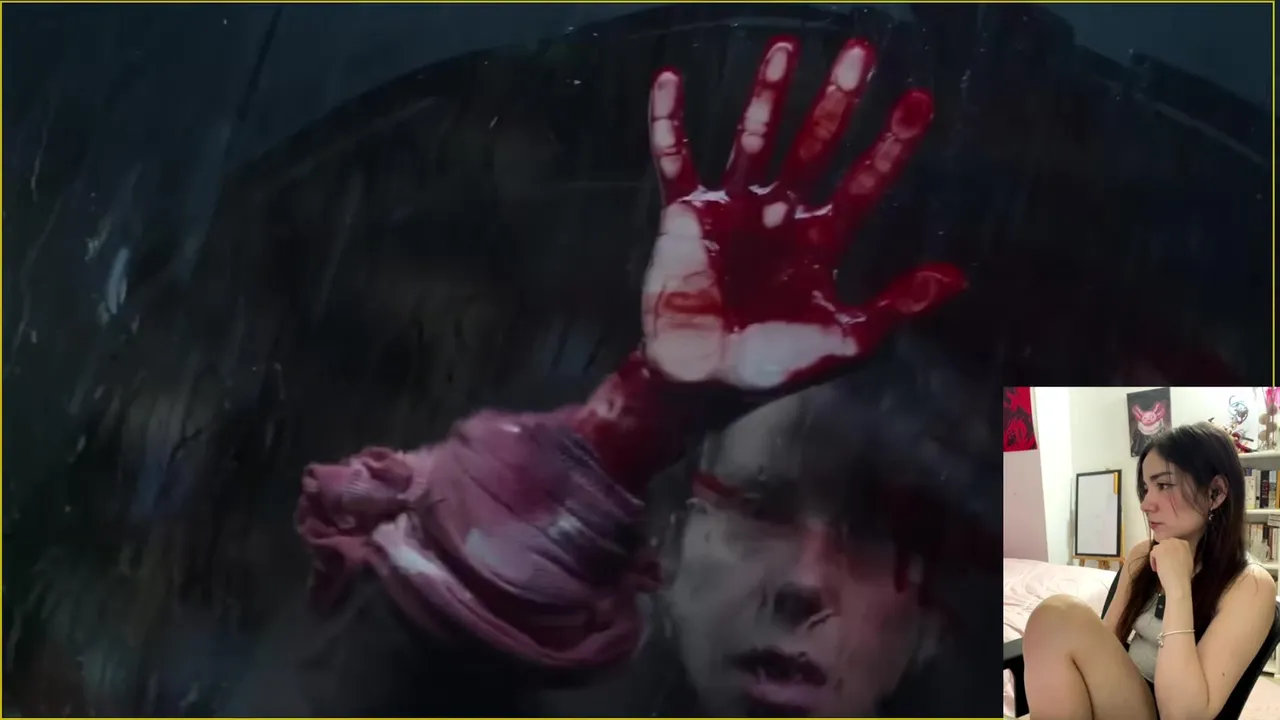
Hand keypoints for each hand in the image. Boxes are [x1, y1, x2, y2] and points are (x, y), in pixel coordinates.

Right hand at [642, 37, 965, 390]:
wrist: (703, 383)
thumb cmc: (772, 368)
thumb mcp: (845, 341)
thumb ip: (896, 305)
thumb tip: (958, 276)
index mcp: (822, 241)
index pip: (864, 182)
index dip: (891, 144)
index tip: (919, 99)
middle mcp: (782, 216)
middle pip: (815, 145)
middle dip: (838, 101)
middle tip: (860, 53)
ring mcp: (733, 211)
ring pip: (754, 140)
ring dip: (769, 96)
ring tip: (786, 47)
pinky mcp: (685, 217)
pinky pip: (676, 162)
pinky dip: (669, 124)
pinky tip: (671, 79)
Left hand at [1150, 537, 1194, 593]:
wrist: (1178, 581)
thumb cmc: (1184, 574)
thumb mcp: (1188, 560)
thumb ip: (1182, 553)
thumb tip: (1175, 553)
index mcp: (1184, 543)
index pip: (1174, 543)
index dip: (1170, 551)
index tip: (1170, 559)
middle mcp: (1175, 541)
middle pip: (1165, 544)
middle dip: (1163, 553)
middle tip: (1164, 562)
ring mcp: (1166, 544)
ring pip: (1157, 548)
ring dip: (1158, 557)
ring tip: (1161, 566)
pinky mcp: (1158, 549)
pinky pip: (1152, 553)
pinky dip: (1153, 561)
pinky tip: (1157, 569)